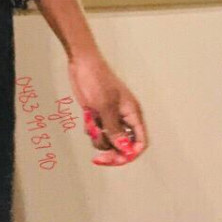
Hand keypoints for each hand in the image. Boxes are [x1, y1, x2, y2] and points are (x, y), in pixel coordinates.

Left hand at [67, 51, 147, 165]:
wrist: (81, 63)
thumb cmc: (96, 79)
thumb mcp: (106, 107)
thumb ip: (115, 130)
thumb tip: (125, 151)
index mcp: (132, 114)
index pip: (140, 142)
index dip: (131, 154)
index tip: (117, 159)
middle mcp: (124, 118)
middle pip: (124, 146)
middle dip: (112, 152)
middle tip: (100, 159)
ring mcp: (111, 117)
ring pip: (109, 141)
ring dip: (99, 138)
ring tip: (92, 123)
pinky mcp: (98, 115)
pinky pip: (97, 132)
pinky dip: (92, 130)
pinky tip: (88, 117)